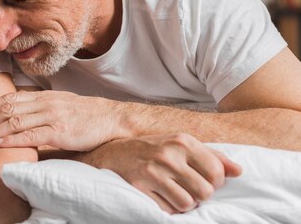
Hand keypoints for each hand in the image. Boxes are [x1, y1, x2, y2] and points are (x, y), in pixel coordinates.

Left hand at [0, 90, 126, 150]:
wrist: (110, 118)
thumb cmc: (86, 115)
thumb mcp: (60, 104)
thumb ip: (40, 107)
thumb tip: (21, 112)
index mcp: (43, 96)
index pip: (10, 98)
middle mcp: (44, 103)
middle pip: (8, 109)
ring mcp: (52, 116)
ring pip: (15, 121)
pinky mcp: (60, 132)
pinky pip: (31, 135)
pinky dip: (12, 139)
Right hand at [82, 133, 242, 213]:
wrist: (111, 152)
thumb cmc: (151, 149)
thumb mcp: (180, 144)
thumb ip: (211, 156)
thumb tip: (239, 171)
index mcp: (182, 141)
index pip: (217, 173)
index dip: (214, 183)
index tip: (203, 181)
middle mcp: (168, 155)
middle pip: (205, 192)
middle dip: (199, 195)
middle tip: (187, 188)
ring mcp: (153, 172)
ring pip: (187, 204)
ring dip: (183, 203)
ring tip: (173, 192)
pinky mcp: (139, 187)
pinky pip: (167, 210)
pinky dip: (167, 207)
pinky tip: (159, 195)